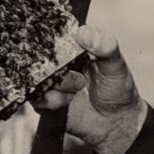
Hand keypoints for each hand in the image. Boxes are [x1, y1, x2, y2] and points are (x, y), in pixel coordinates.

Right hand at [34, 24, 146, 153]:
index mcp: (73, 46)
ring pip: (37, 77)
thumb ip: (105, 45)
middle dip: (56, 67)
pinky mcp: (46, 101)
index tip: (69, 51)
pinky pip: (36, 98)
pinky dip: (51, 100)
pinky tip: (67, 101)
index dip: (56, 40)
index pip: (55, 34)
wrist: (116, 121)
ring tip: (76, 90)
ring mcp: (51, 81)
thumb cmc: (117, 88)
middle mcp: (58, 62)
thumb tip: (83, 32)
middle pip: (41, 56)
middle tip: (79, 78)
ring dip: (57, 85)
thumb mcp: (116, 63)